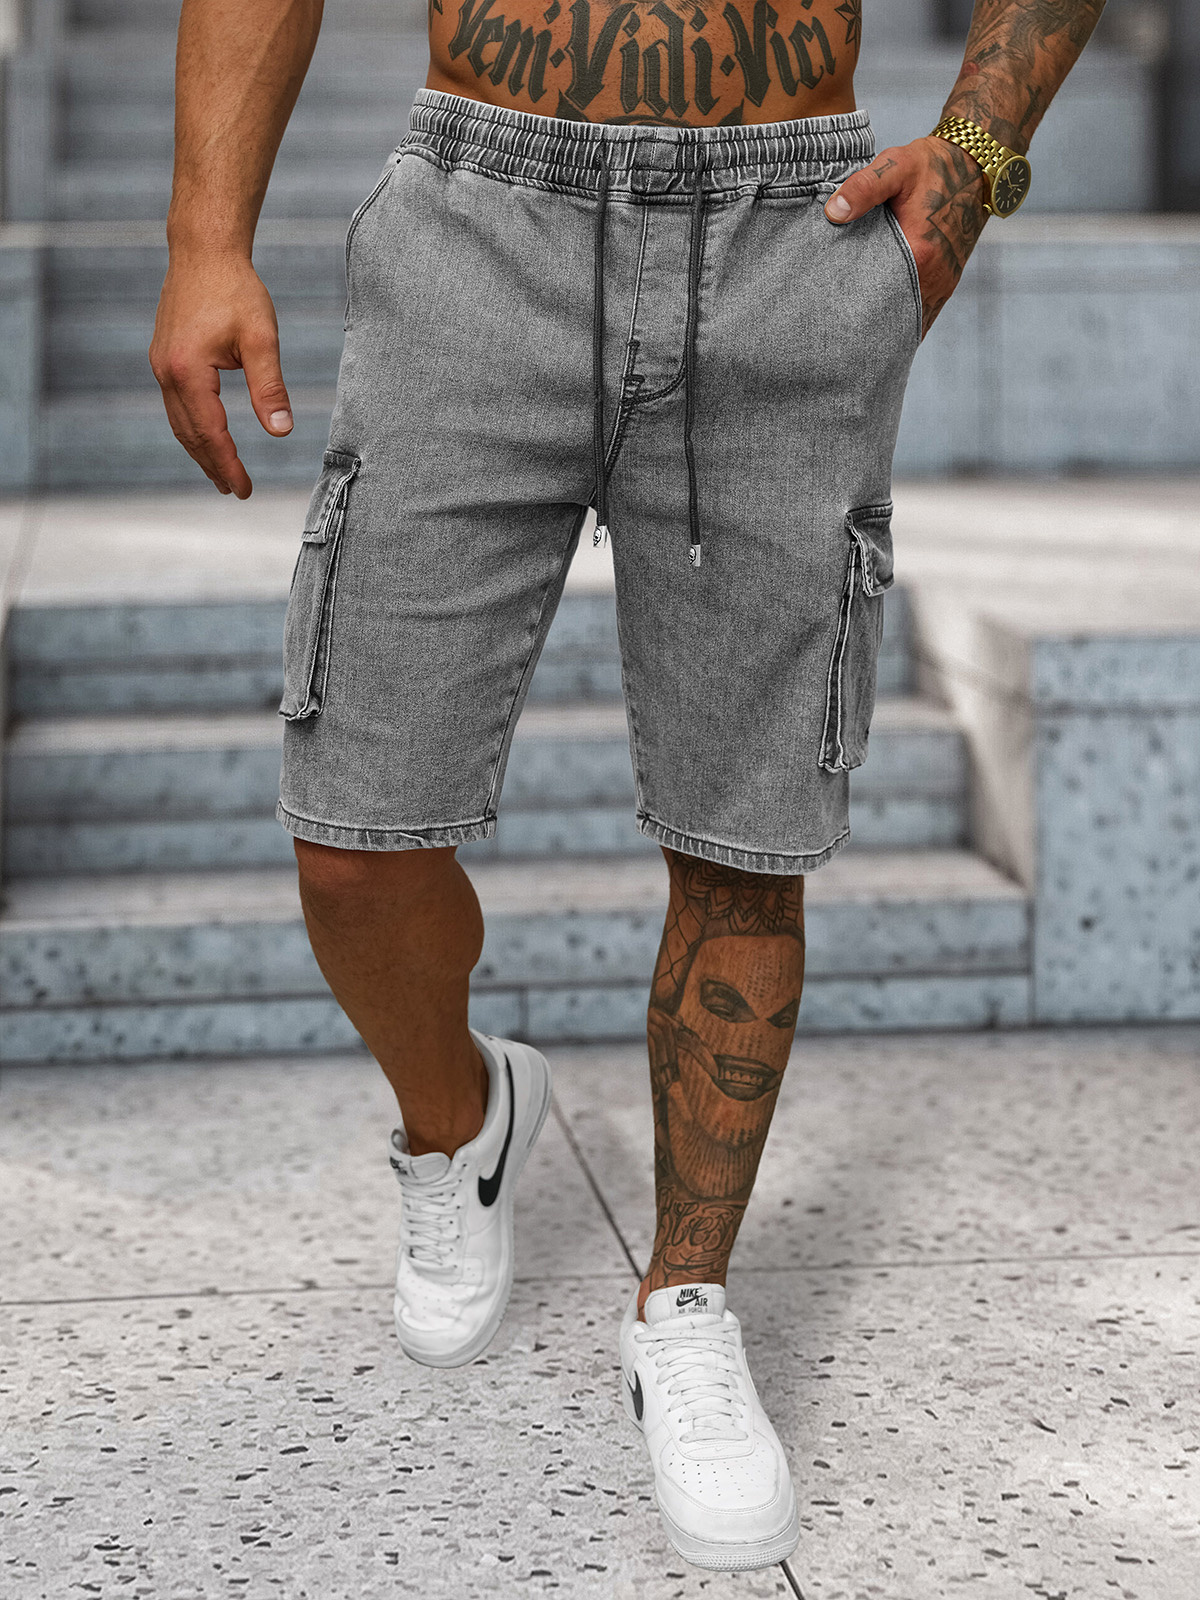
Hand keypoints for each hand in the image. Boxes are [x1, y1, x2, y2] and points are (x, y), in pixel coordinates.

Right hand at [149, 254, 291, 496]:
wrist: (203, 251)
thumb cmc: (236, 290)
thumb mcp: (262, 339)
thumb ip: (270, 387)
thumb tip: (281, 430)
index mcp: (188, 372)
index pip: (210, 434)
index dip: (228, 466)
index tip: (245, 490)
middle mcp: (166, 372)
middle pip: (189, 435)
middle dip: (213, 466)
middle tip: (235, 491)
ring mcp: (161, 365)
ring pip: (179, 422)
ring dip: (200, 451)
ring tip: (221, 474)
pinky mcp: (164, 357)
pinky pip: (176, 405)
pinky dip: (192, 428)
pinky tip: (207, 436)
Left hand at [823, 136, 989, 338]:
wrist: (975, 164)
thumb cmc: (931, 165)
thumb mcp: (896, 167)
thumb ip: (863, 188)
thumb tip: (833, 212)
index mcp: (919, 252)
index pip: (882, 298)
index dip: (858, 313)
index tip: (835, 324)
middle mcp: (935, 275)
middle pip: (896, 317)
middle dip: (871, 330)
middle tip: (840, 340)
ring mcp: (944, 282)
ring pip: (912, 321)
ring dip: (889, 330)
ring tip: (858, 341)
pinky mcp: (948, 282)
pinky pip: (924, 314)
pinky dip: (905, 323)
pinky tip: (885, 330)